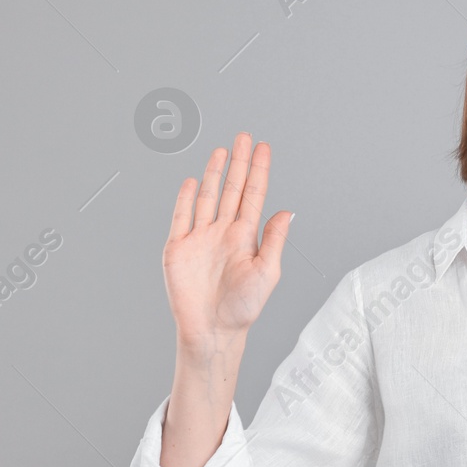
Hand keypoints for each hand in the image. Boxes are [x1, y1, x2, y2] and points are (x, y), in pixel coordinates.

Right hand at [164, 133, 293, 349]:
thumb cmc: (244, 307)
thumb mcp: (267, 272)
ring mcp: (200, 237)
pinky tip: (191, 180)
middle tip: (244, 136)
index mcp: (247, 236)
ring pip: (207, 197)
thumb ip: (274, 239)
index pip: (254, 195)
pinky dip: (185, 198)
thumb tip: (288, 211)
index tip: (263, 148)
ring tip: (222, 150)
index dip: (259, 171)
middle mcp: (224, 232)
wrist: (213, 329)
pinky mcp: (178, 247)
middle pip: (231, 188)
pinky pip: (181, 217)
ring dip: (213, 173)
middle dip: (238, 163)